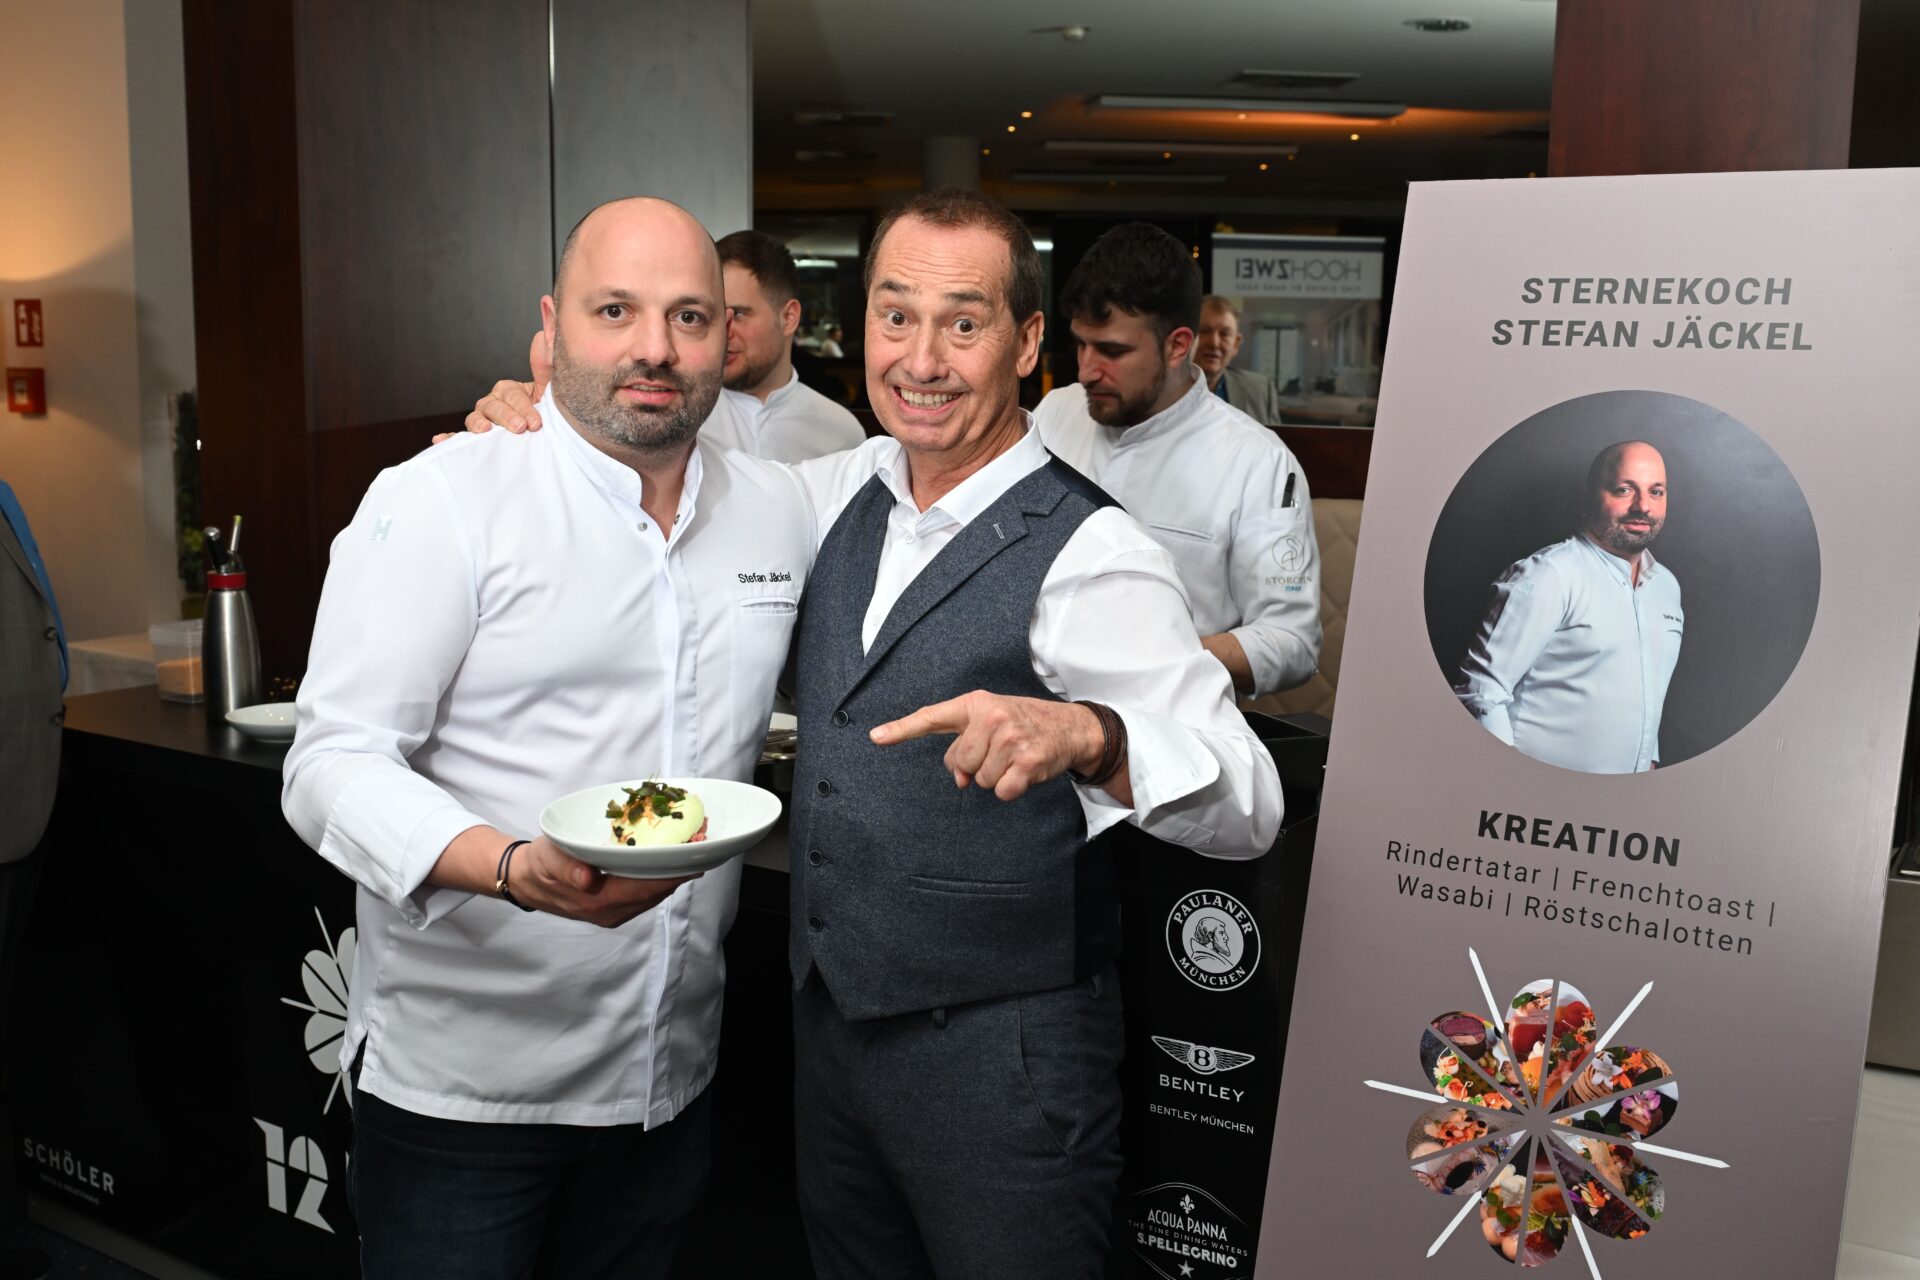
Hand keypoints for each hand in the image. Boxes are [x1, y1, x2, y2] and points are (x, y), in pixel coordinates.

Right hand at [434, 331, 553, 441]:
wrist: (551, 435)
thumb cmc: (551, 411)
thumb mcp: (553, 388)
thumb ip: (546, 364)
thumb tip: (541, 338)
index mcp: (508, 390)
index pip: (511, 394)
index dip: (523, 407)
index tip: (535, 422)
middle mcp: (493, 404)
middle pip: (492, 406)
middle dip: (506, 416)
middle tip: (520, 428)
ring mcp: (485, 422)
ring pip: (475, 419)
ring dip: (477, 424)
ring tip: (485, 430)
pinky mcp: (479, 441)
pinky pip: (460, 438)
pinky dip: (450, 438)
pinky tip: (441, 439)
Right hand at [508, 836, 697, 927]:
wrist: (526, 880)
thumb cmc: (540, 865)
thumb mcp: (548, 860)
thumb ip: (567, 870)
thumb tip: (587, 879)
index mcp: (598, 901)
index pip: (646, 888)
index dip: (673, 873)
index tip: (696, 855)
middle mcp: (611, 912)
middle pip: (656, 891)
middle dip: (680, 870)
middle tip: (703, 843)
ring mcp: (614, 912)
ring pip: (653, 893)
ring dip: (673, 873)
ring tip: (694, 848)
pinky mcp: (615, 907)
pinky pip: (645, 893)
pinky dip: (660, 877)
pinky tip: (670, 861)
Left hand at [869, 691, 1109, 800]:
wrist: (1071, 728)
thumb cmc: (1023, 724)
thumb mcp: (992, 724)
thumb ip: (965, 746)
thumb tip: (960, 780)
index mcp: (976, 704)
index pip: (932, 717)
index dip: (901, 729)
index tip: (876, 737)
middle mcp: (992, 716)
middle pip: (960, 763)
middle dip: (977, 765)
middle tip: (1000, 751)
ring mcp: (1011, 738)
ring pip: (980, 780)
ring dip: (996, 776)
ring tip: (1015, 758)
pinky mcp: (1028, 760)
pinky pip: (1001, 791)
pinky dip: (1011, 788)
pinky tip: (1024, 771)